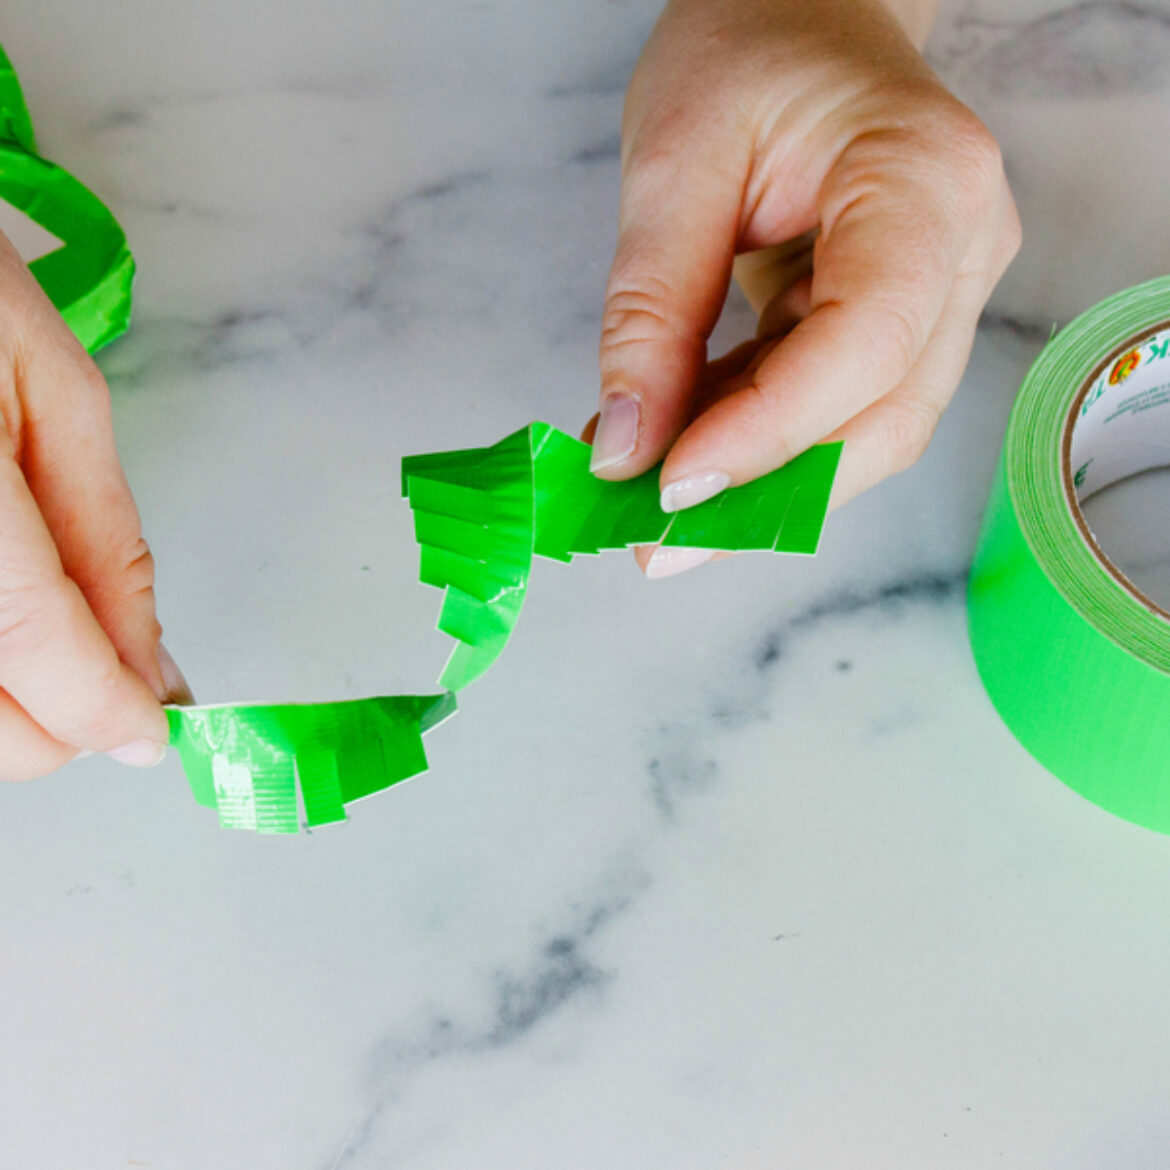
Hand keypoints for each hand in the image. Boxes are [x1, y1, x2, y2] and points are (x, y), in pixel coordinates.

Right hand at [0, 233, 189, 781]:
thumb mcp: (57, 391)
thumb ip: (106, 540)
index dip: (105, 707)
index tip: (154, 732)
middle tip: (104, 674)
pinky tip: (5, 622)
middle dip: (58, 722)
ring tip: (47, 635)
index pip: (35, 644)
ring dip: (9, 707)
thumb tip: (149, 663)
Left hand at [588, 0, 1020, 576]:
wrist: (800, 16)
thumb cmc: (747, 52)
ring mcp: (940, 294)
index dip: (769, 431)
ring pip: (861, 433)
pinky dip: (753, 444)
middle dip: (766, 497)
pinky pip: (830, 409)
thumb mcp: (673, 165)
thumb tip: (624, 449)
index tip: (668, 485)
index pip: (865, 341)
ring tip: (652, 508)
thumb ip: (650, 313)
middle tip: (655, 544)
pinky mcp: (899, 323)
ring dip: (758, 485)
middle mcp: (960, 251)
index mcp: (924, 183)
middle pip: (882, 418)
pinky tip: (680, 453)